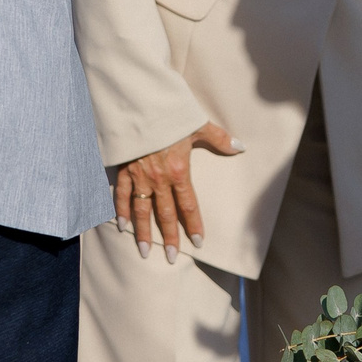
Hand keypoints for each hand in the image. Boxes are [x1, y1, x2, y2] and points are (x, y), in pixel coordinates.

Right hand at [111, 121, 243, 262]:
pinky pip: (122, 195)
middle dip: (169, 237)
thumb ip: (219, 138)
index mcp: (178, 170)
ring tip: (144, 251)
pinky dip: (121, 210)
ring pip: (142, 210)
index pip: (188, 205)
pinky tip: (121, 226)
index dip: (194, 225)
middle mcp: (159, 179)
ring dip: (143, 232)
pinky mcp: (124, 169)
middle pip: (165, 214)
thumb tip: (241, 147)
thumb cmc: (169, 114)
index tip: (198, 242)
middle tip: (170, 257)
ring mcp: (139, 176)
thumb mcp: (197, 124)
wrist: (138, 103)